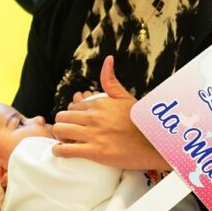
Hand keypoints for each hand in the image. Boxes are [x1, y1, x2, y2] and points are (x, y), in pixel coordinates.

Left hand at [52, 55, 169, 169]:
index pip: (73, 107)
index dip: (72, 115)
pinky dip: (59, 151)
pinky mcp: (94, 152)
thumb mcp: (125, 97)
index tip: (76, 122)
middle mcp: (94, 117)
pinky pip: (65, 150)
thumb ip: (111, 80)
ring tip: (65, 140)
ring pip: (60, 131)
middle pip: (62, 117)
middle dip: (62, 124)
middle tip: (67, 131)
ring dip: (59, 136)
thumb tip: (108, 59)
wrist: (152, 144)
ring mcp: (94, 134)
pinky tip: (61, 151)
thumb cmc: (140, 122)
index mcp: (100, 104)